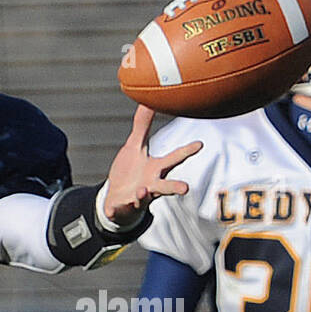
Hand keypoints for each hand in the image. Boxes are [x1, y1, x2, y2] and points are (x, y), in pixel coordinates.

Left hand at [102, 105, 201, 224]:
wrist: (117, 199)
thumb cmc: (131, 171)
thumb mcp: (134, 146)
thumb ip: (142, 125)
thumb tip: (148, 101)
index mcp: (155, 169)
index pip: (173, 159)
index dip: (186, 151)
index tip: (200, 144)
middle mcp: (151, 185)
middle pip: (166, 186)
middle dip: (175, 187)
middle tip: (186, 188)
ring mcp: (137, 198)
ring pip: (144, 198)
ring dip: (143, 195)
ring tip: (142, 190)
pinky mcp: (122, 207)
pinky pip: (119, 209)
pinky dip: (116, 210)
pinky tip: (111, 209)